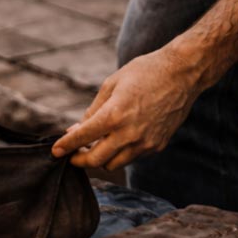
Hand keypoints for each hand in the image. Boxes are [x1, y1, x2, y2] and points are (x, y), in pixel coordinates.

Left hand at [51, 45, 202, 170]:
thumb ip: (92, 110)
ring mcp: (145, 143)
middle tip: (73, 155)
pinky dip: (120, 153)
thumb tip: (76, 129)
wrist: (182, 74)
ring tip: (95, 147)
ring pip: (114, 164)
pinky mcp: (157, 146)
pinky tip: (119, 139)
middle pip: (96, 161)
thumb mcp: (111, 84)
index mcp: (114, 114)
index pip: (82, 138)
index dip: (65, 146)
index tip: (55, 152)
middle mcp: (129, 133)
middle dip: (80, 160)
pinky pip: (132, 157)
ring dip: (101, 159)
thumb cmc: (144, 73)